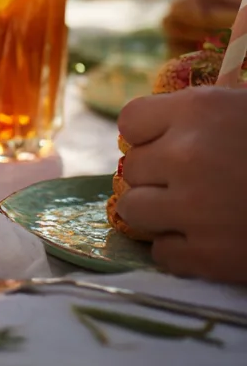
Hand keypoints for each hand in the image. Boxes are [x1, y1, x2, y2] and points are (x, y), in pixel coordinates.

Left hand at [117, 86, 246, 283]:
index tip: (167, 145)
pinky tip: (208, 242)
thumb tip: (154, 133)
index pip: (130, 121)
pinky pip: (162, 254)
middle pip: (134, 169)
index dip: (148, 135)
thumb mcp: (244, 109)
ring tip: (192, 213)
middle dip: (158, 176)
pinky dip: (180, 252)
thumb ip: (198, 116)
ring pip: (135, 210)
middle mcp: (185, 155)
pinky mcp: (210, 256)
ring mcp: (194, 207)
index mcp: (197, 110)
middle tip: (191, 183)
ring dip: (158, 214)